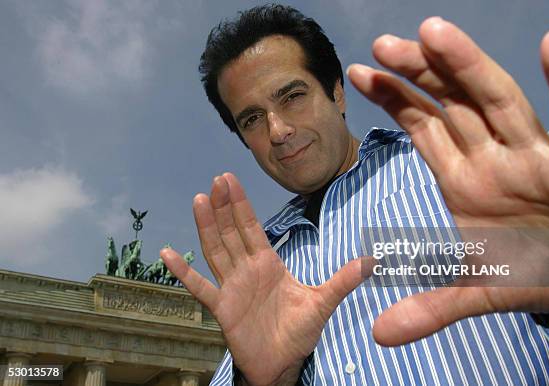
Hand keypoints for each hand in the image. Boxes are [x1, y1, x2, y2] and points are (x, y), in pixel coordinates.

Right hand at [161, 173, 369, 384]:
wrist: (282, 364)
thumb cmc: (299, 333)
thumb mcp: (322, 303)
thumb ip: (342, 282)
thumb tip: (371, 262)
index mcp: (268, 263)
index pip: (252, 227)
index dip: (241, 204)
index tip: (230, 180)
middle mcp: (247, 270)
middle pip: (231, 232)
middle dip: (224, 206)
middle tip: (217, 180)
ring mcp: (232, 287)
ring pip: (216, 250)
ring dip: (207, 227)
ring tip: (199, 201)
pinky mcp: (222, 307)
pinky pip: (199, 286)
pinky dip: (183, 272)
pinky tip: (167, 254)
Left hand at [348, 17, 548, 345]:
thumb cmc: (537, 269)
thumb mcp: (479, 290)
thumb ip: (432, 307)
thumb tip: (380, 335)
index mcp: (464, 179)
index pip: (422, 129)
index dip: (393, 101)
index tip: (358, 73)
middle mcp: (494, 159)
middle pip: (451, 105)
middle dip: (419, 75)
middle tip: (385, 45)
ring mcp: (536, 158)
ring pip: (499, 103)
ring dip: (469, 68)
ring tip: (436, 32)